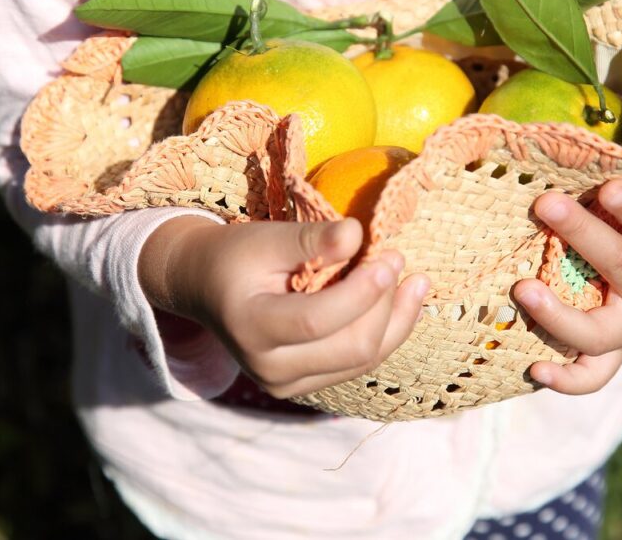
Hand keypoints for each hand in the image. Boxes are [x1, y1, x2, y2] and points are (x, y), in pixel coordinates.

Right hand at [140, 217, 429, 398]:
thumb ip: (310, 239)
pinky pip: (356, 364)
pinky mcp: (304, 387)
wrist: (205, 288)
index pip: (317, 321)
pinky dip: (385, 333)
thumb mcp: (265, 238)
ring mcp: (287, 386)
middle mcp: (268, 370)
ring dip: (395, 321)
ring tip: (416, 283)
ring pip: (362, 361)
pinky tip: (401, 302)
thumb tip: (358, 234)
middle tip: (398, 260)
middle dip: (385, 305)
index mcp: (251, 329)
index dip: (361, 292)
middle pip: (350, 347)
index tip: (390, 257)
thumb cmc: (236, 256)